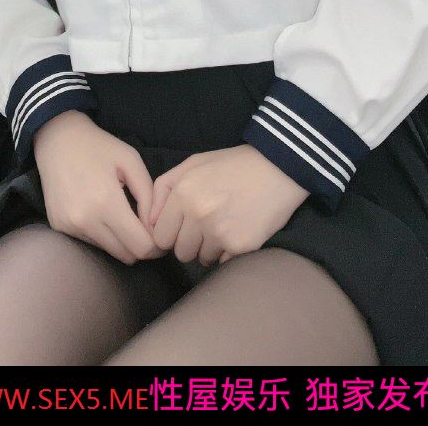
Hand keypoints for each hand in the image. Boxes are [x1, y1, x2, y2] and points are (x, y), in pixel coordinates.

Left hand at [143, 145, 309, 266]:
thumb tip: (149, 222)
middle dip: (190, 242)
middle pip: (179, 252)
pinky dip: (228, 252)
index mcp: (183, 192)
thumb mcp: (193, 164)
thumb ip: (163, 189)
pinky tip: (238, 230)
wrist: (278, 167)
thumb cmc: (232, 165)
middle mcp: (198, 214)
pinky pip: (222, 263)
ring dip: (209, 247)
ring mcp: (219, 232)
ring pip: (200, 259)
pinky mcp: (240, 246)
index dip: (171, 232)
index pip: (160, 235)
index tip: (184, 225)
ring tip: (225, 224)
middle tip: (207, 223)